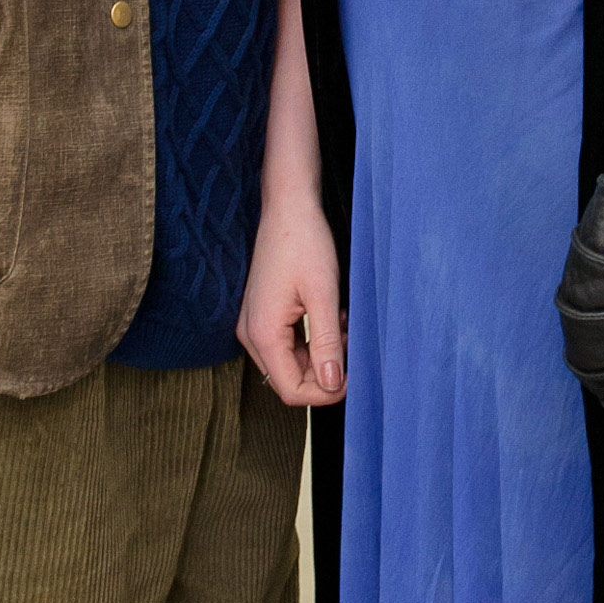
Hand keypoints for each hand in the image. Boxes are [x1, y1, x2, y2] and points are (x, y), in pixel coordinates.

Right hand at [239, 184, 346, 405]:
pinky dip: (313, 340)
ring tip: (341, 326)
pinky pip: (289, 345)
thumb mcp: (323, 294)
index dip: (324, 393)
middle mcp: (251, 334)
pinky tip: (331, 318)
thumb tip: (332, 383)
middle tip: (349, 344)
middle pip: (289, 379)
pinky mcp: (262, 316)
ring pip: (291, 363)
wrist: (288, 209)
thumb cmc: (303, 243)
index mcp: (262, 333)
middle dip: (324, 371)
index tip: (352, 377)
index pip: (290, 390)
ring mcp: (254, 325)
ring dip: (321, 354)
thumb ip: (326, 343)